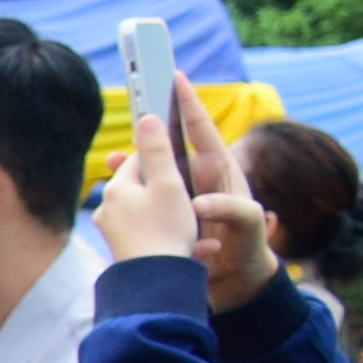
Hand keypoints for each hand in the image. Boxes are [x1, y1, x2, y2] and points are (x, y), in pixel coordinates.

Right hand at [96, 79, 277, 304]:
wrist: (238, 283)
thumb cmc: (249, 248)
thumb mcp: (247, 224)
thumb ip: (228, 210)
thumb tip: (200, 203)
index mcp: (222, 173)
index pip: (203, 132)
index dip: (190, 105)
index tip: (176, 79)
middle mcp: (200, 180)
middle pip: (171, 149)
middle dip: (150, 134)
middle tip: (132, 120)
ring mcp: (182, 198)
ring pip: (154, 174)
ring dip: (134, 167)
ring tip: (113, 162)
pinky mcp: (170, 217)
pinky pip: (147, 200)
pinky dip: (132, 196)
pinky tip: (117, 197)